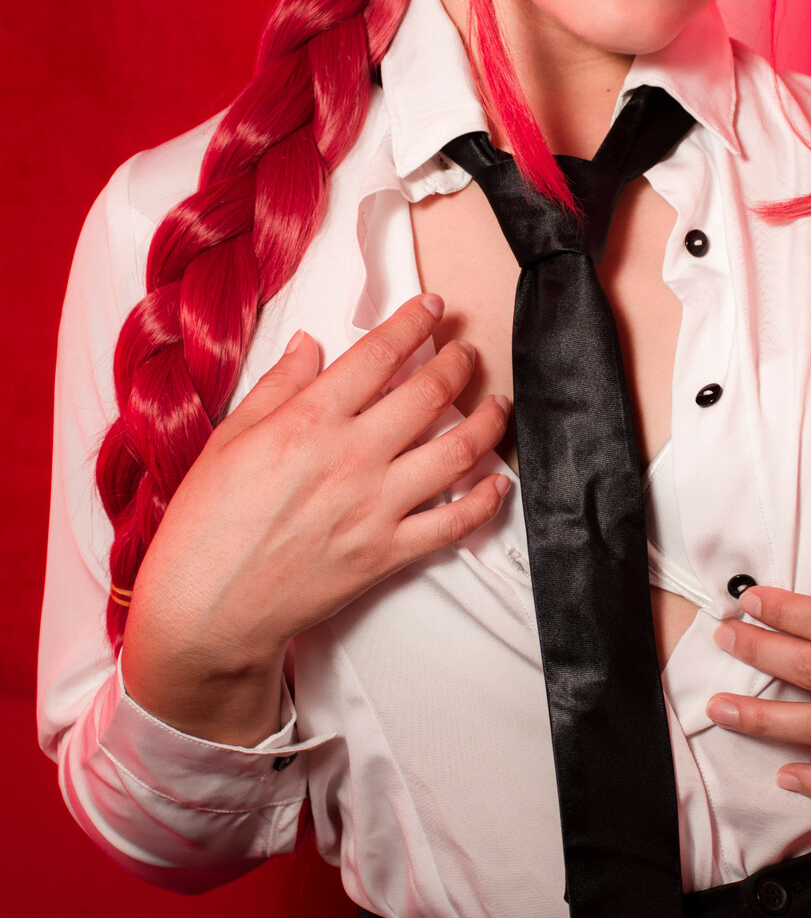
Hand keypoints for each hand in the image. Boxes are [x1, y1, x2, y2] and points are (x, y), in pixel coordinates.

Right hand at [123, 294, 510, 743]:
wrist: (207, 609)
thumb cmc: (206, 525)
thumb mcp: (229, 439)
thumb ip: (277, 387)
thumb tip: (310, 345)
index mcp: (308, 421)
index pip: (378, 355)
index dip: (412, 323)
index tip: (431, 308)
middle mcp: (352, 457)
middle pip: (429, 394)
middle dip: (457, 363)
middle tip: (466, 352)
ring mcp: (376, 507)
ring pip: (457, 451)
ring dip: (488, 421)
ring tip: (497, 404)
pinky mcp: (388, 553)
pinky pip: (455, 522)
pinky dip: (486, 500)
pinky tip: (497, 483)